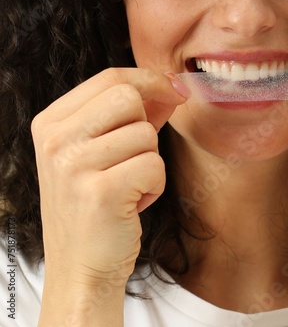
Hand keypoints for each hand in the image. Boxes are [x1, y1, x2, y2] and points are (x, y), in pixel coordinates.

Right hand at [31, 68, 188, 284]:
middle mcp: (55, 140)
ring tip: (129, 188)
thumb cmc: (97, 208)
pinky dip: (155, 186)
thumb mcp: (100, 154)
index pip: (110, 78)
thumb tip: (171, 87)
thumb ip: (130, 117)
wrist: (82, 268)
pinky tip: (133, 204)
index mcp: (51, 123)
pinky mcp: (100, 192)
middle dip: (147, 126)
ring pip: (146, 135)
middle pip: (128, 97)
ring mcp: (73, 166)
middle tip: (137, 157)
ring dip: (150, 164)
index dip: (151, 81)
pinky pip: (154, 166)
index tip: (176, 91)